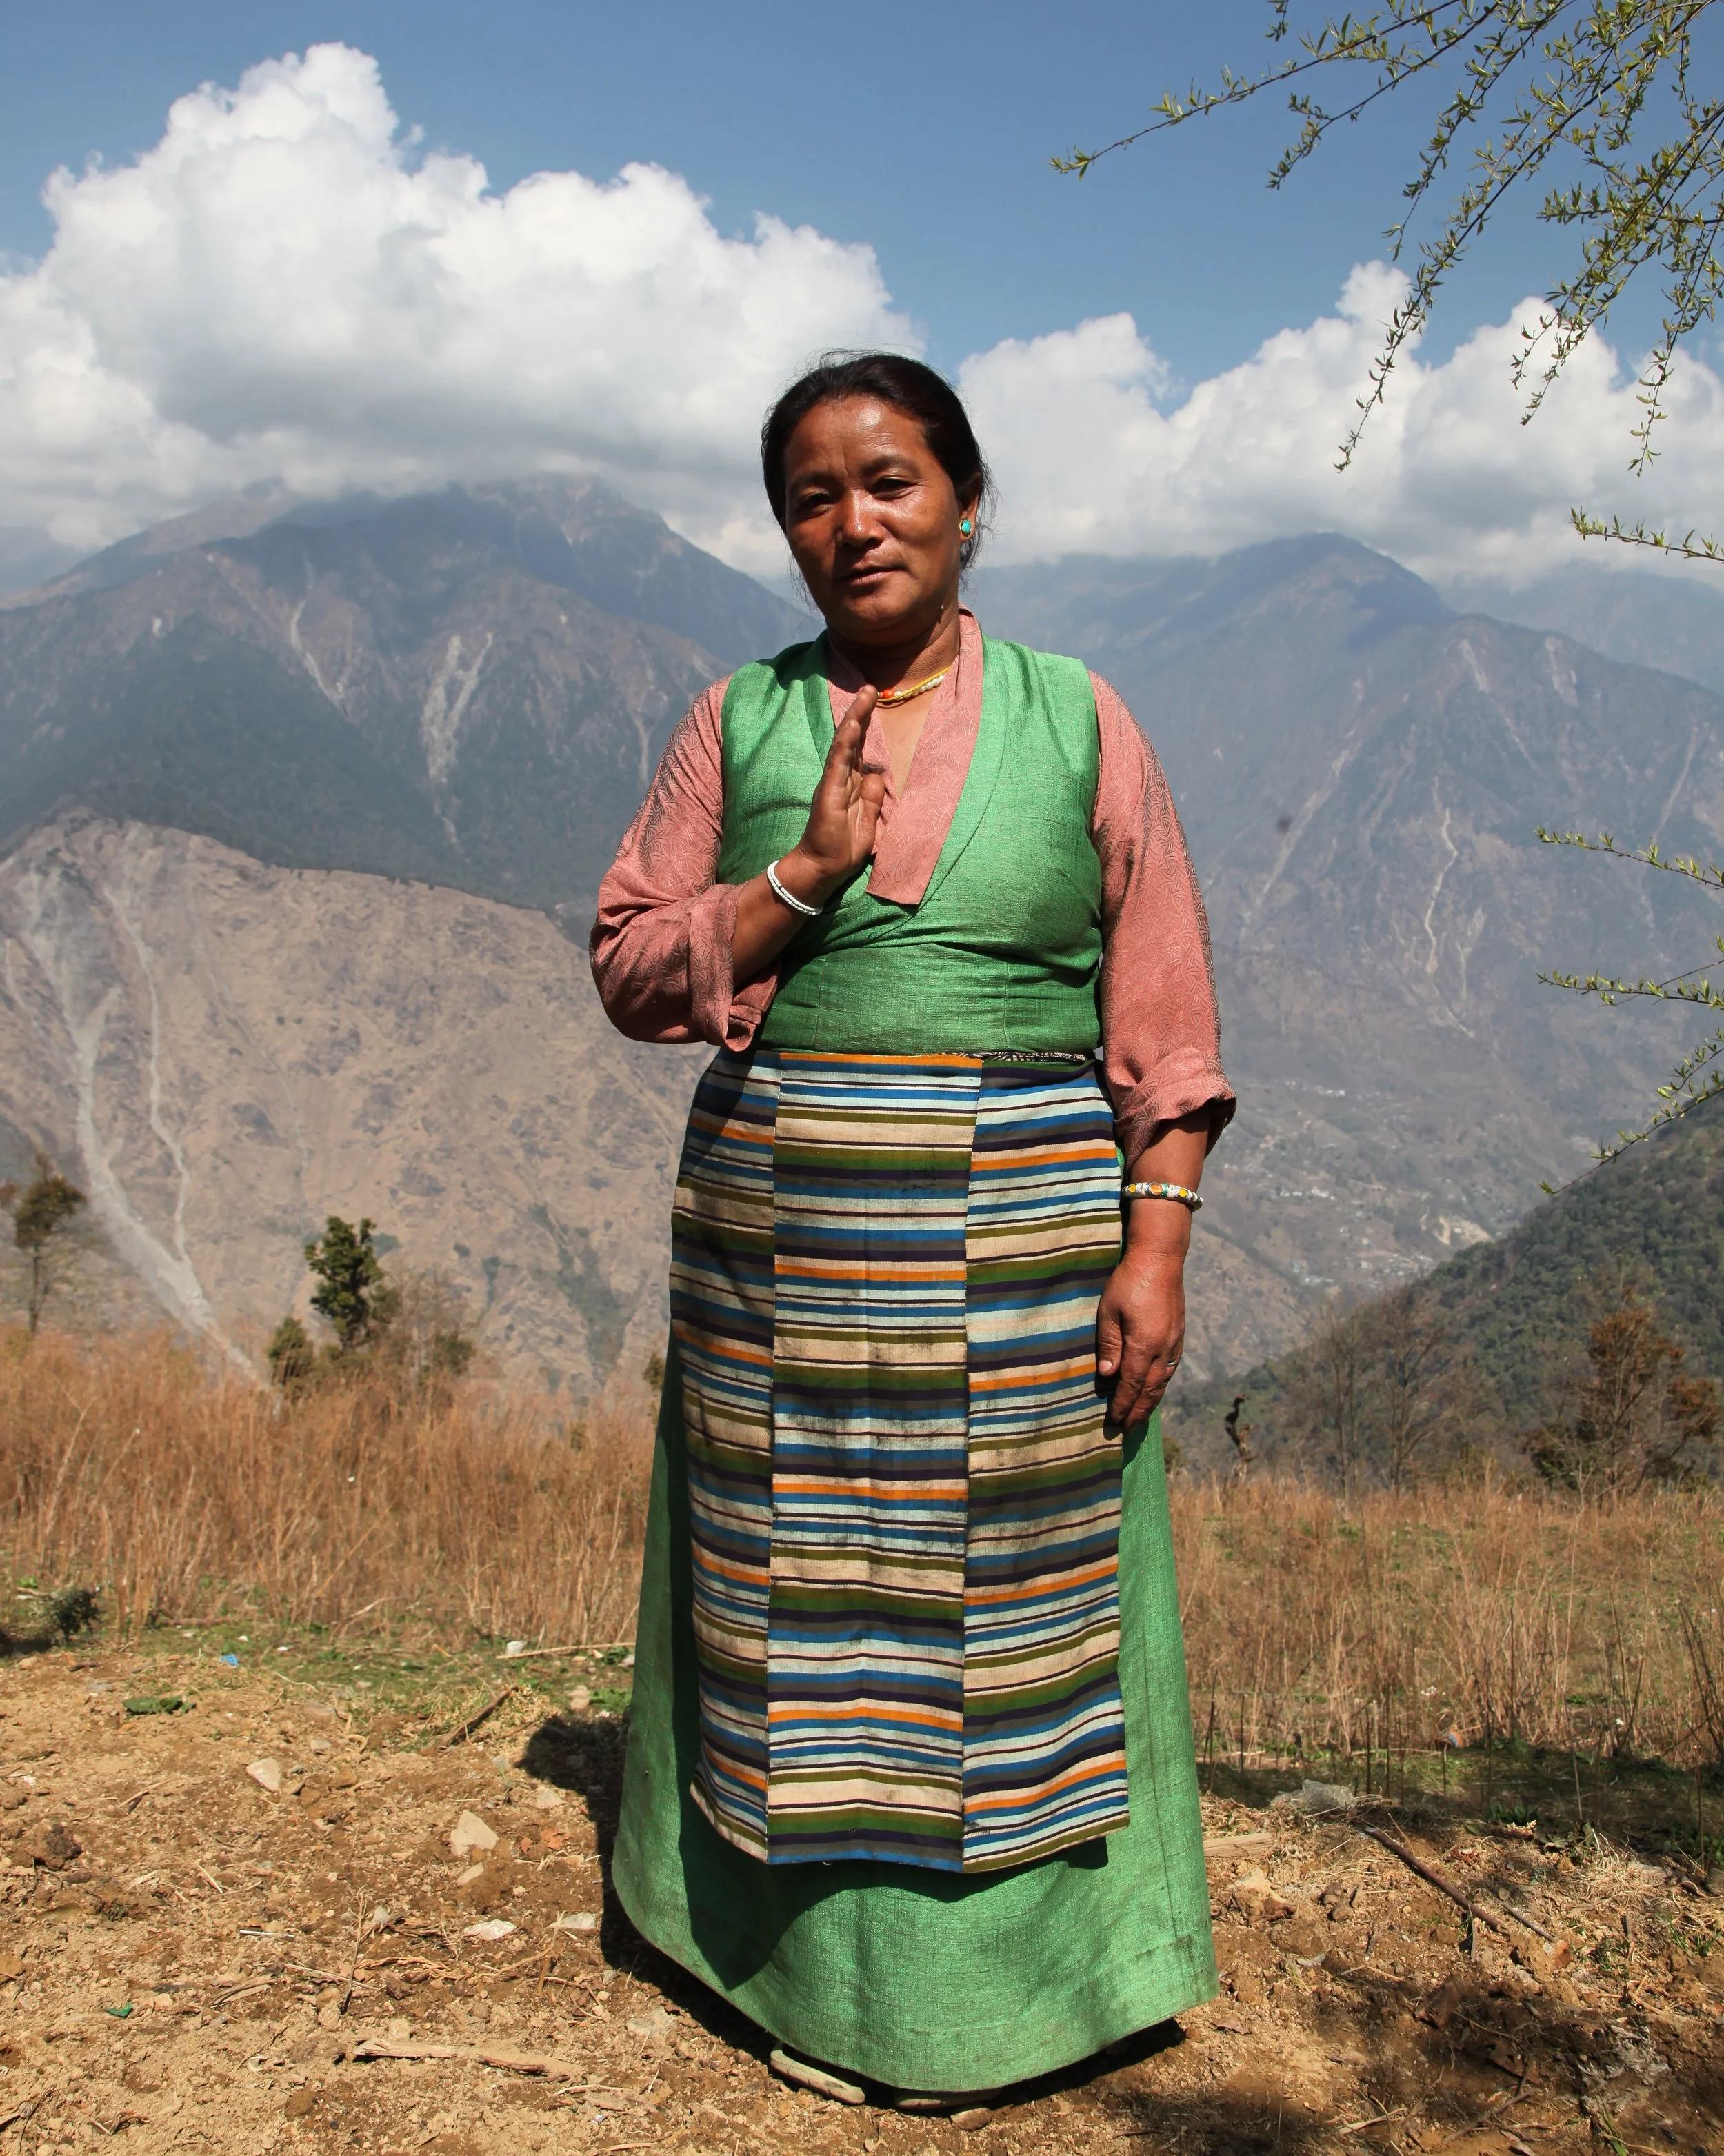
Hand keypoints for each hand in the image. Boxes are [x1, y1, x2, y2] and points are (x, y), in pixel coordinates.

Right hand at [776, 686, 885, 904]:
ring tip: (865, 694)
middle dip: (861, 712)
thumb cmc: (842, 848)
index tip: (875, 704)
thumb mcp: (868, 821)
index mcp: (849, 784)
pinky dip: (846, 742)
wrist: (823, 868)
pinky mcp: (828, 791)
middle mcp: (839, 778)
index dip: (867, 727)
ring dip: (855, 718)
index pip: (859, 749)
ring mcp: (832, 782)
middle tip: (870, 687)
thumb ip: (871, 797)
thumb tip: (875, 773)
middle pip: (851, 739)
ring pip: (844, 744)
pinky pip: (838, 762)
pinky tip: (853, 725)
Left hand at [1096, 1247, 1185, 1428]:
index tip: (1114, 1420)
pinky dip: (1162, 1384)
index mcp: (1144, 1344)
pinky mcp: (1179, 1333)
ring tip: (1141, 1416)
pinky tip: (1156, 1388)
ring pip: (1164, 1381)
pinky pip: (1171, 1368)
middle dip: (1138, 1411)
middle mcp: (1164, 1348)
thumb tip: (1107, 1375)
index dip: (1123, 1404)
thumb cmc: (1129, 1281)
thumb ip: (1109, 1345)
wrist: (1160, 1258)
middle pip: (1151, 1389)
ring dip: (1152, 1401)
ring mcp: (1174, 1341)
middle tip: (1127, 1428)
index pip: (1132, 1384)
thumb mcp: (1109, 1311)